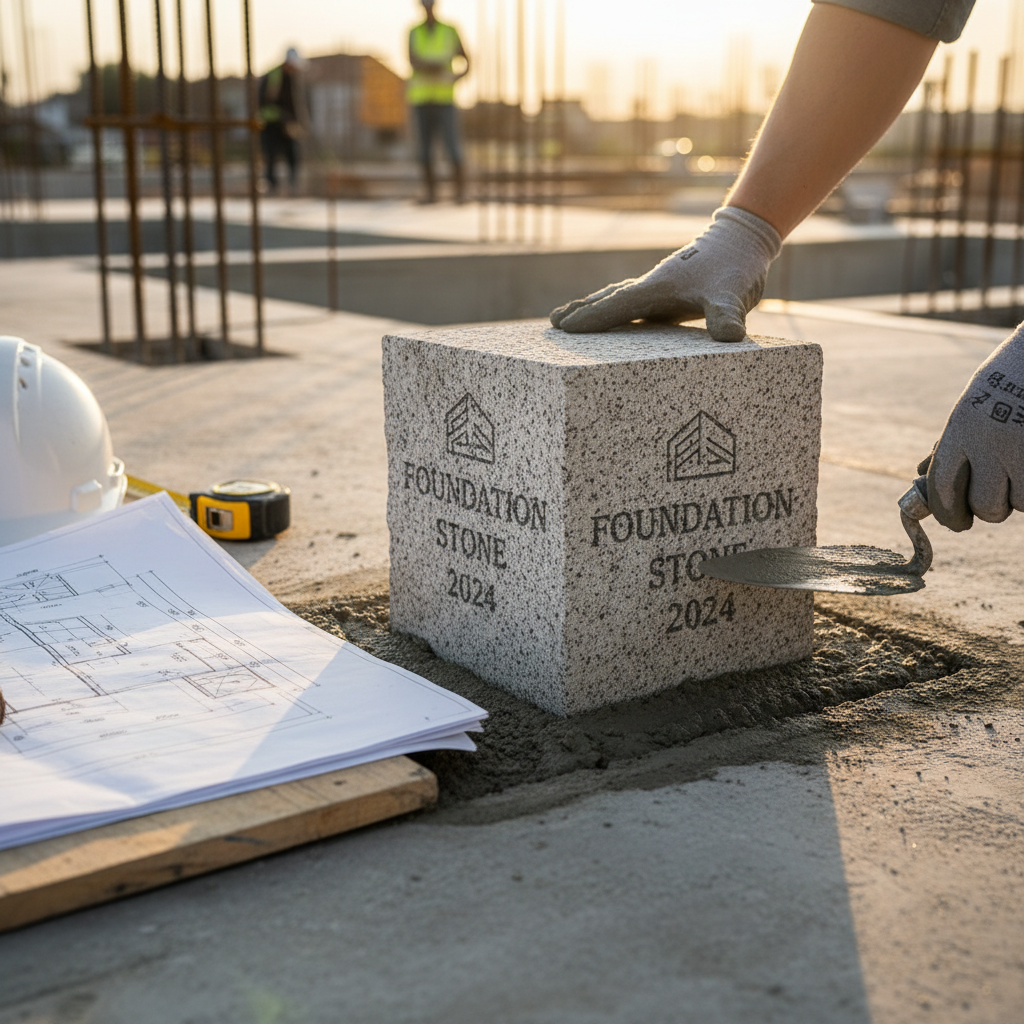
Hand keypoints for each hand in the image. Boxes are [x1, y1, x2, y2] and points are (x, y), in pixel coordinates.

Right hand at [549, 207, 781, 341]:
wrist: (743, 239)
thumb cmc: (735, 266)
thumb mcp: (733, 295)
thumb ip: (727, 315)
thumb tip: (730, 335)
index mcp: (657, 288)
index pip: (617, 305)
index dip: (591, 317)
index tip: (565, 327)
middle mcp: (651, 287)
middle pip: (608, 300)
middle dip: (582, 311)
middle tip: (554, 323)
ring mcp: (657, 289)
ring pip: (616, 299)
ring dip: (592, 307)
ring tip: (568, 318)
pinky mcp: (666, 294)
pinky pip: (631, 303)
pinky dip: (612, 308)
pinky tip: (610, 317)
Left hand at [918, 327, 1023, 530]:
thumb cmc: (1009, 379)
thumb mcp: (970, 406)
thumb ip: (950, 444)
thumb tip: (921, 474)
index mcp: (962, 429)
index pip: (942, 486)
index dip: (945, 512)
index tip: (954, 521)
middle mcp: (990, 442)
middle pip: (982, 505)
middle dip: (985, 510)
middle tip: (991, 500)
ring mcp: (1022, 451)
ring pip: (1015, 504)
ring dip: (1015, 499)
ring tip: (1016, 472)